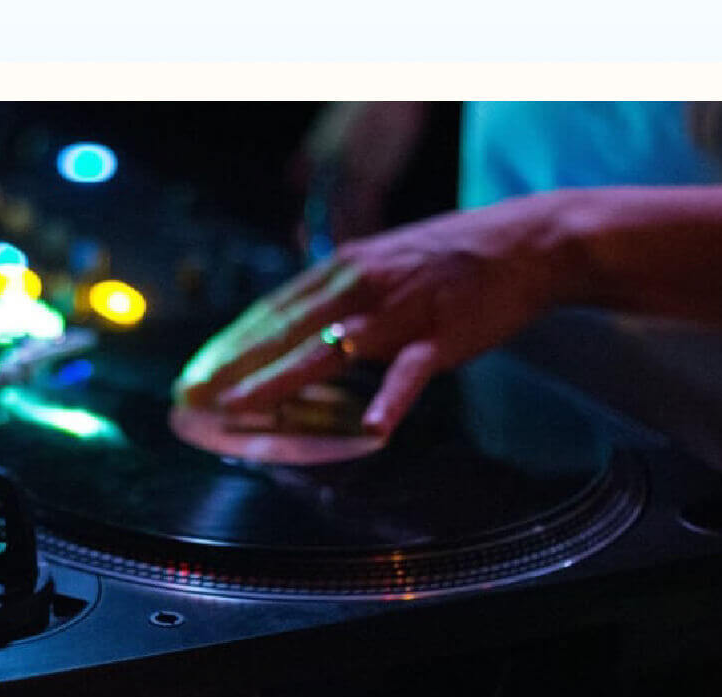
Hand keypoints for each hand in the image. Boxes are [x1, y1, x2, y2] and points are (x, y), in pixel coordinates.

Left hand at [174, 191, 578, 434]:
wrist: (527, 243)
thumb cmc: (453, 256)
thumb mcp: (383, 259)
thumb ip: (341, 290)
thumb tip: (300, 316)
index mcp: (344, 267)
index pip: (272, 308)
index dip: (231, 342)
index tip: (197, 370)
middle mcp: (360, 285)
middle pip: (284, 330)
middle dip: (235, 366)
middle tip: (193, 397)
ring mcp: (399, 312)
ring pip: (328, 349)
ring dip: (280, 380)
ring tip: (241, 408)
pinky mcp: (441, 337)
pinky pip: (410, 374)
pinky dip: (390, 400)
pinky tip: (372, 429)